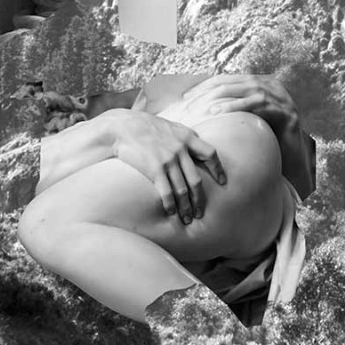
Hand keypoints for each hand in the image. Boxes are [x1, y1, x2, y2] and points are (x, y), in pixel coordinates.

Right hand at [103, 109, 225, 223]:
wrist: (122, 126)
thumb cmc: (144, 126)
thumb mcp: (169, 126)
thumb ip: (182, 137)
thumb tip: (193, 147)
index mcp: (187, 136)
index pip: (210, 154)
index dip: (218, 169)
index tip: (222, 182)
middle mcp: (181, 149)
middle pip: (197, 179)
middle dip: (199, 199)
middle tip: (200, 212)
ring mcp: (168, 159)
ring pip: (182, 189)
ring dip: (186, 207)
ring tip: (187, 218)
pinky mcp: (154, 168)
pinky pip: (166, 192)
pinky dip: (170, 205)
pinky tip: (171, 213)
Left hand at [182, 74, 299, 130]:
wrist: (292, 151)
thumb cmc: (264, 135)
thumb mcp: (245, 117)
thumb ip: (229, 107)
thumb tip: (198, 106)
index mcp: (259, 82)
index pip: (227, 78)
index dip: (205, 85)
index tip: (186, 96)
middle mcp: (271, 84)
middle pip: (234, 82)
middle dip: (209, 91)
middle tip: (190, 102)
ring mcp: (280, 96)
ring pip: (247, 90)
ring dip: (223, 99)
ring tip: (205, 108)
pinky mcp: (286, 111)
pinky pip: (259, 105)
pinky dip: (238, 107)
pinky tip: (222, 113)